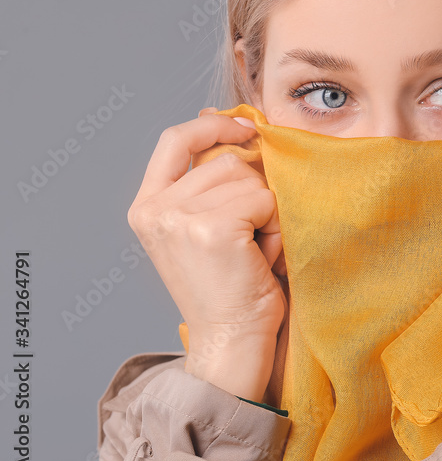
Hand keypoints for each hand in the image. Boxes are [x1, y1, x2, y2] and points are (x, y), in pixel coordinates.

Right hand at [126, 106, 285, 401]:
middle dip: (254, 191)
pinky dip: (274, 225)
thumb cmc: (231, 287)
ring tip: (255, 249)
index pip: (176, 139)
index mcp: (147, 206)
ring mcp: (180, 218)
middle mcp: (156, 210)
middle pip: (226, 160)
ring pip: (248, 177)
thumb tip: (226, 117)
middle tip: (251, 237)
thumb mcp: (206, 226)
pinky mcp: (212, 229)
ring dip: (267, 210)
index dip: (214, 125)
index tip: (248, 127)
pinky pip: (264, 198)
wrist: (231, 343)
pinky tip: (263, 256)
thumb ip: (209, 180)